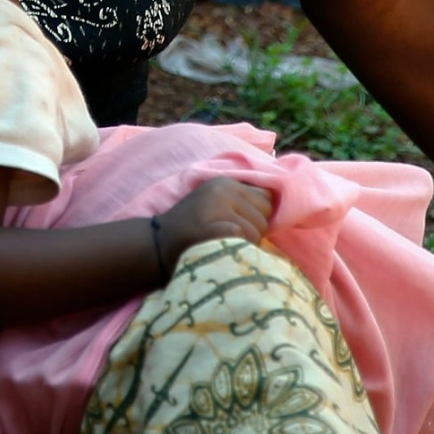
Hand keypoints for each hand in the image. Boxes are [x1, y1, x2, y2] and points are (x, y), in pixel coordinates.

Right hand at [157, 178, 273, 268]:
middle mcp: (222, 191)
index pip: (267, 197)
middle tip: (233, 240)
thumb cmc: (192, 229)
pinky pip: (241, 239)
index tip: (244, 226)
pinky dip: (237, 248)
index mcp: (225, 182)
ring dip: (248, 245)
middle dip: (257, 232)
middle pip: (265, 215)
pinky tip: (222, 250)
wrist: (156, 245)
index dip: (260, 216)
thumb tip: (278, 204)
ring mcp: (214, 209)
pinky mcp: (209, 228)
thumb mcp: (215, 203)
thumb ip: (242, 201)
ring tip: (226, 247)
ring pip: (257, 231)